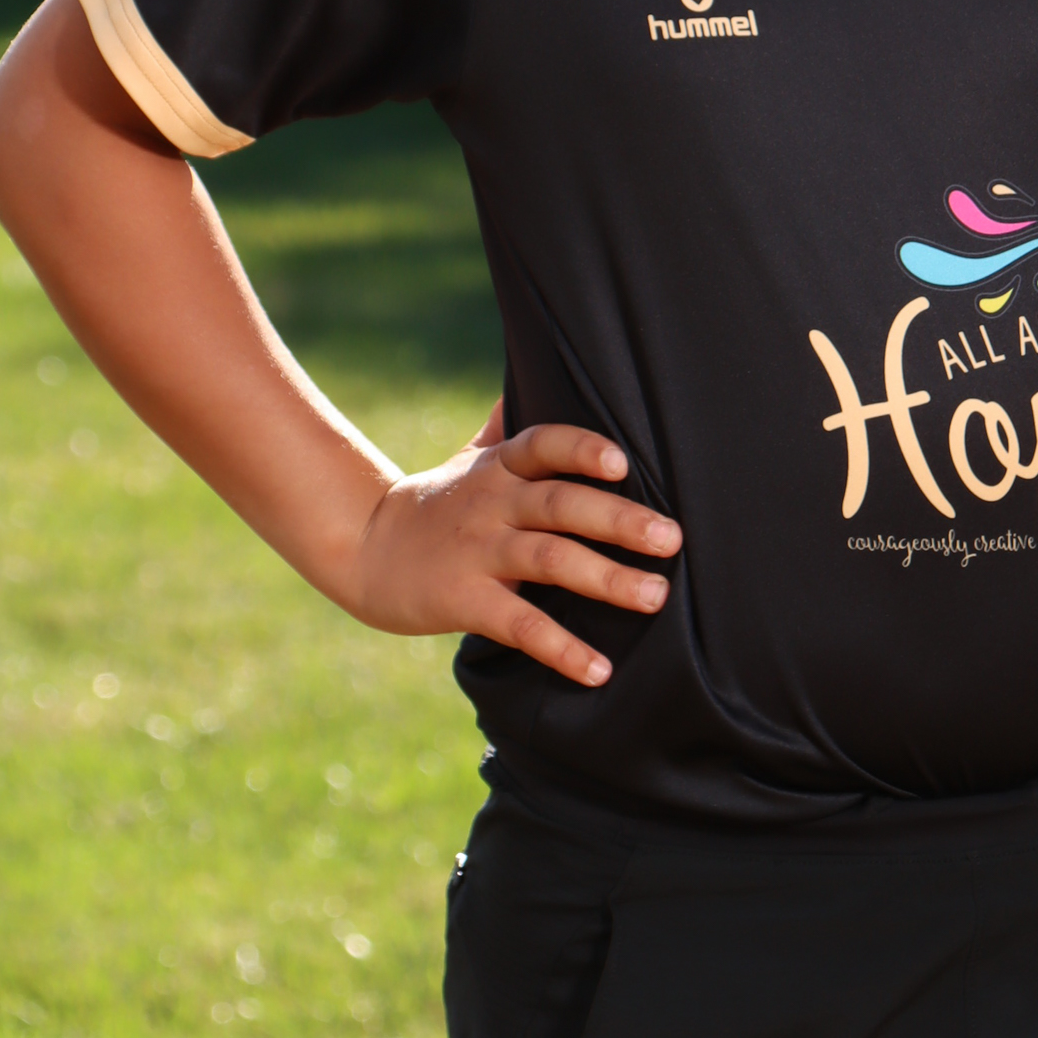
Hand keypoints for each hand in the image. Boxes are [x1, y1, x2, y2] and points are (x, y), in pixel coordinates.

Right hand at [345, 423, 681, 683]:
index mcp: (499, 467)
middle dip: (619, 520)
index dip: (582, 449)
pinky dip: (562, 649)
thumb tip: (540, 367)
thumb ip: (506, 426)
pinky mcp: (465, 601)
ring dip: (607, 579)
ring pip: (550, 561)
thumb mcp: (468, 458)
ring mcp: (478, 553)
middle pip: (561, 504)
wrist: (364, 551)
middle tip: (673, 539)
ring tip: (656, 596)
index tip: (622, 462)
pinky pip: (521, 626)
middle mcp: (493, 504)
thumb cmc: (436, 504)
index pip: (543, 444)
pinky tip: (600, 670)